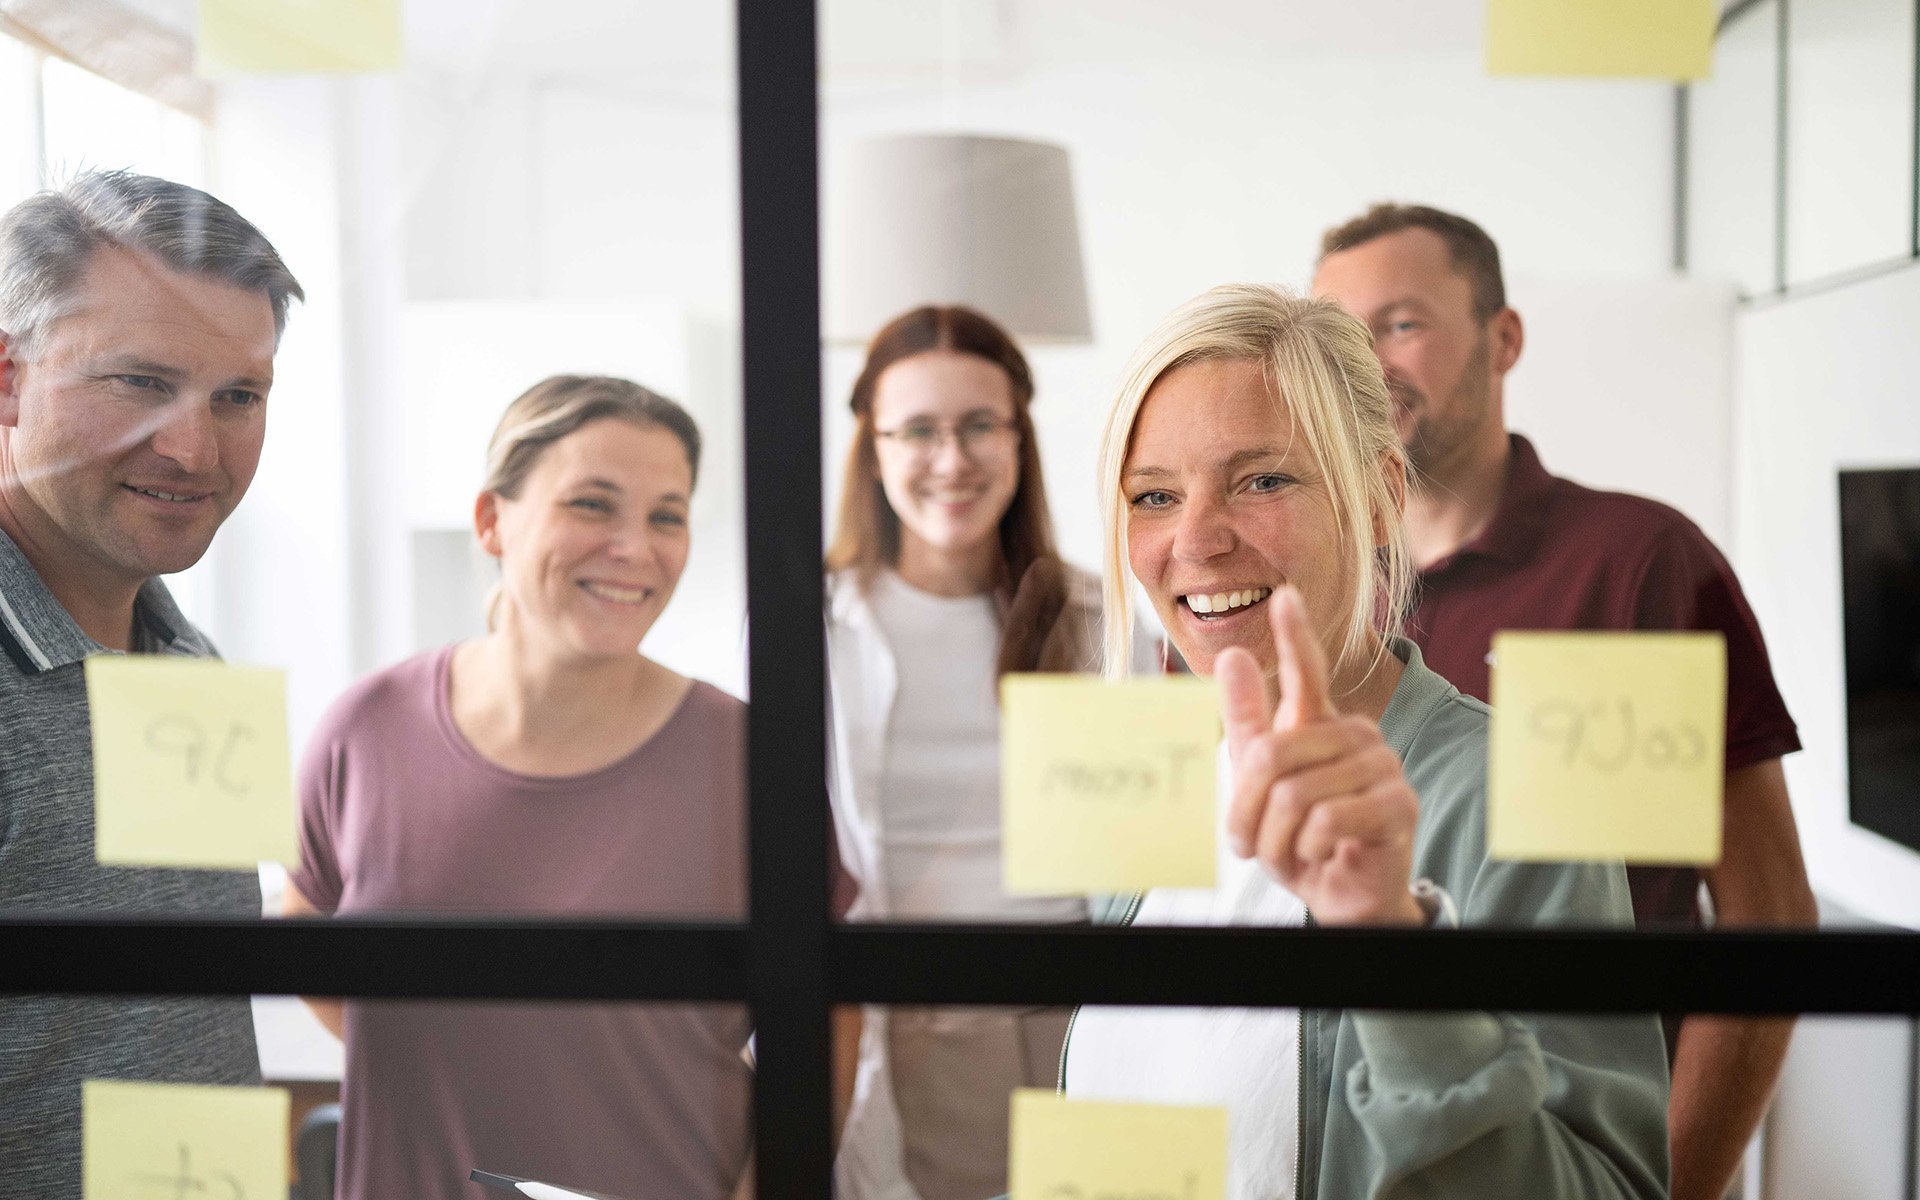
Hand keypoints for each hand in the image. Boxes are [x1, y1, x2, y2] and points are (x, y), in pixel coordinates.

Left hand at [1216, 587, 1422, 924]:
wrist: (1340, 897)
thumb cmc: (1302, 839)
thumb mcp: (1261, 786)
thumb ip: (1249, 724)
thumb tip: (1234, 657)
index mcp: (1322, 725)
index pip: (1308, 672)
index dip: (1295, 635)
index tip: (1284, 596)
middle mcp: (1357, 735)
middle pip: (1272, 756)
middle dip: (1246, 811)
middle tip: (1249, 844)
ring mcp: (1383, 766)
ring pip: (1295, 794)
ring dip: (1276, 839)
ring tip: (1291, 853)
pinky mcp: (1399, 804)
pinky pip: (1327, 818)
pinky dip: (1308, 848)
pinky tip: (1322, 855)